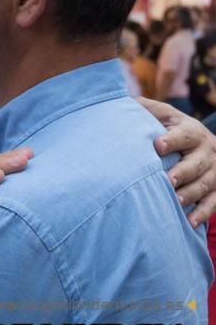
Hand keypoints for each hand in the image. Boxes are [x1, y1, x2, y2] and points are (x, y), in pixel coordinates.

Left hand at [139, 97, 215, 227]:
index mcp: (190, 130)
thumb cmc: (168, 126)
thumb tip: (118, 102)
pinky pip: (213, 202)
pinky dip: (202, 213)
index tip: (157, 146)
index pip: (184, 134)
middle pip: (197, 163)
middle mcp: (207, 149)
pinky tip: (189, 222)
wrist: (200, 141)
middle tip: (168, 180)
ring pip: (205, 184)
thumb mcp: (160, 113)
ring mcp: (214, 170)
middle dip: (183, 171)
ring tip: (176, 202)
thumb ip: (144, 108)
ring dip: (191, 193)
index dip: (172, 140)